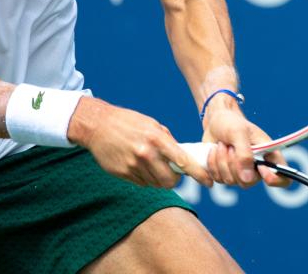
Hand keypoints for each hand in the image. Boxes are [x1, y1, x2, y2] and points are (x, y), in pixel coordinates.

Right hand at [68, 96, 212, 188]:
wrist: (98, 126)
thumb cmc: (129, 123)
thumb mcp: (152, 125)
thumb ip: (168, 141)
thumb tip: (183, 157)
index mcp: (157, 138)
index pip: (183, 161)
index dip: (199, 174)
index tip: (209, 182)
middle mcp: (146, 154)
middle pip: (170, 181)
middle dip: (174, 180)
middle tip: (173, 173)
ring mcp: (133, 165)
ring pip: (155, 184)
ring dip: (158, 179)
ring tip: (151, 164)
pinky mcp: (123, 174)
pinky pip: (141, 183)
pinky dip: (144, 178)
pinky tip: (138, 165)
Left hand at [201, 93, 288, 188]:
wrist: (215, 122)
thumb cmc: (232, 123)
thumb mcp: (239, 132)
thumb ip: (244, 154)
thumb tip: (247, 179)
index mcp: (269, 156)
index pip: (284, 178)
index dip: (275, 180)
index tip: (261, 168)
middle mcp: (257, 169)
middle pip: (248, 182)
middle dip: (234, 163)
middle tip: (230, 146)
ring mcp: (241, 174)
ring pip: (230, 181)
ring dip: (221, 160)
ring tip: (222, 145)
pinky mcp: (226, 175)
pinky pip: (218, 179)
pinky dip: (212, 164)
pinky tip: (214, 151)